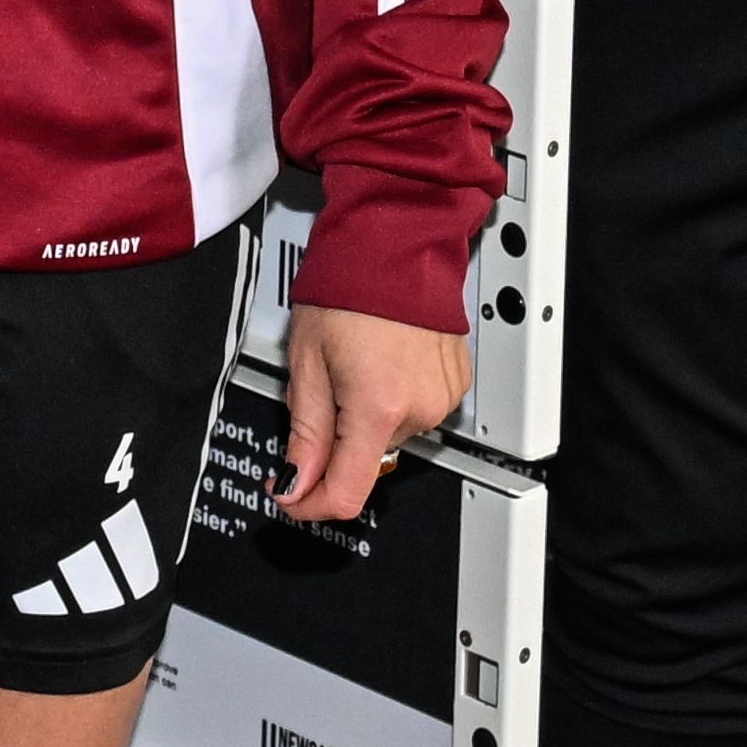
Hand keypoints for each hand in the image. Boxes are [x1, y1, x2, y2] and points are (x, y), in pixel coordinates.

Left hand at [271, 300, 467, 524]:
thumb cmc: (349, 287)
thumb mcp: (306, 360)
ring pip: (390, 435)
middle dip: (336, 439)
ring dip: (365, 416)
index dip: (311, 503)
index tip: (291, 495)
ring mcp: (442, 397)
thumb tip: (296, 481)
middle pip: (366, 459)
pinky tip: (382, 362)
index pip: (347, 493)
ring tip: (354, 364)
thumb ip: (304, 430)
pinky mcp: (455, 385)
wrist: (397, 242)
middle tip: (321, 388)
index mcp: (377, 406)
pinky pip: (416, 411)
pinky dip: (393, 398)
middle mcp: (418, 409)